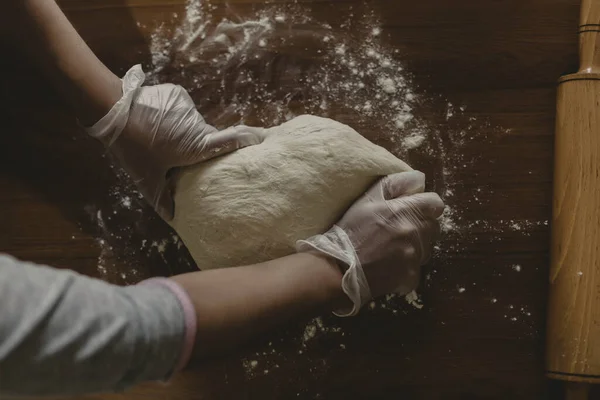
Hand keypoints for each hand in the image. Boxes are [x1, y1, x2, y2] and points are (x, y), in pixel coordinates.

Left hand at [86, 65, 268, 219]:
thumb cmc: (133, 147)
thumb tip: (174, 219)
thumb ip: (161, 199)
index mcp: (197, 145)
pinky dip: (174, 118)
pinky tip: (157, 124)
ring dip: (184, 133)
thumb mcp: (146, 178)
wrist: (112, 110)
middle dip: (203, 148)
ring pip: (194, 125)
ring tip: (163, 141)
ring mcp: (188, 107)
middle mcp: (198, 125)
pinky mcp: (177, 95)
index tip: (265, 139)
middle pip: (209, 138)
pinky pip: (183, 111)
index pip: (234, 140)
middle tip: (187, 158)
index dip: (251, 139)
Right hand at [297, 171, 444, 315]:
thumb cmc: (350, 231)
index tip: (412, 210)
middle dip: (421, 226)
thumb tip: (419, 180)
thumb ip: (395, 185)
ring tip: (391, 248)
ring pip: (426, 248)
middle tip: (398, 230)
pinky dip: (406, 268)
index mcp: (405, 211)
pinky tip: (388, 265)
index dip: (425, 205)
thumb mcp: (366, 200)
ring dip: (415, 247)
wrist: (339, 269)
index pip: (436, 204)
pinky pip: (416, 269)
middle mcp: (414, 233)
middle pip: (434, 227)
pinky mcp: (411, 277)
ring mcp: (414, 257)